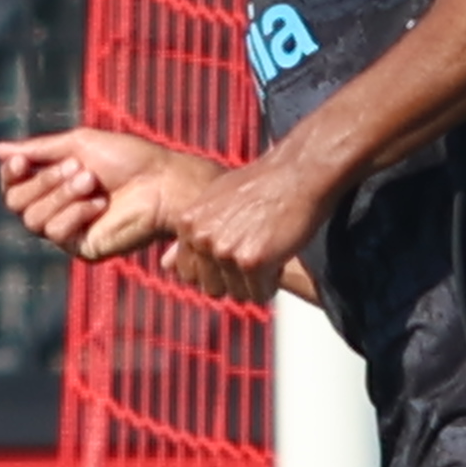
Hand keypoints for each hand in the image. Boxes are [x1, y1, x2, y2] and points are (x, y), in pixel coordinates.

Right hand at [0, 125, 187, 260]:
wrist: (161, 182)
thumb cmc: (128, 159)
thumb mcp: (79, 144)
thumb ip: (38, 150)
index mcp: (54, 183)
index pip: (13, 187)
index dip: (11, 175)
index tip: (21, 161)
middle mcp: (58, 208)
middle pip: (16, 205)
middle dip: (42, 182)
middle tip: (76, 168)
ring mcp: (70, 231)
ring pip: (33, 220)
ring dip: (61, 195)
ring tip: (91, 181)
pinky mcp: (84, 248)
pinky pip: (57, 233)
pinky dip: (75, 214)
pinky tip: (99, 205)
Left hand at [151, 145, 336, 304]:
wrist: (299, 172)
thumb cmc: (261, 186)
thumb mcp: (215, 201)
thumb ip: (192, 234)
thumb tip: (165, 265)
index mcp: (187, 224)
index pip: (189, 274)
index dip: (215, 268)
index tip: (235, 248)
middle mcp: (201, 238)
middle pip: (211, 288)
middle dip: (234, 279)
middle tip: (255, 252)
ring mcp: (225, 251)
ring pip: (237, 293)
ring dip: (255, 281)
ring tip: (268, 251)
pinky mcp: (252, 262)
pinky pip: (260, 294)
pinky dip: (272, 283)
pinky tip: (279, 257)